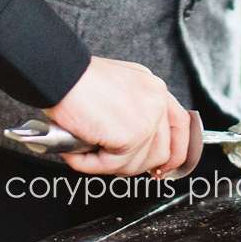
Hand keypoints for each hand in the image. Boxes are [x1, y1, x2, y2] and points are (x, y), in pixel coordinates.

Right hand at [43, 56, 202, 178]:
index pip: (180, 125)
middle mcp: (156, 101)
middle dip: (135, 166)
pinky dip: (92, 164)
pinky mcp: (132, 135)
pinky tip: (78, 152)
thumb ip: (129, 112)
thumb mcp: (114, 88)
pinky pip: (114, 165)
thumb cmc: (75, 78)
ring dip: (108, 165)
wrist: (60, 74)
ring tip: (86, 150)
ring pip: (137, 164)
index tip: (164, 167)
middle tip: (109, 162)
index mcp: (153, 88)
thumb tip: (131, 145)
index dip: (175, 151)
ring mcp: (147, 119)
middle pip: (162, 152)